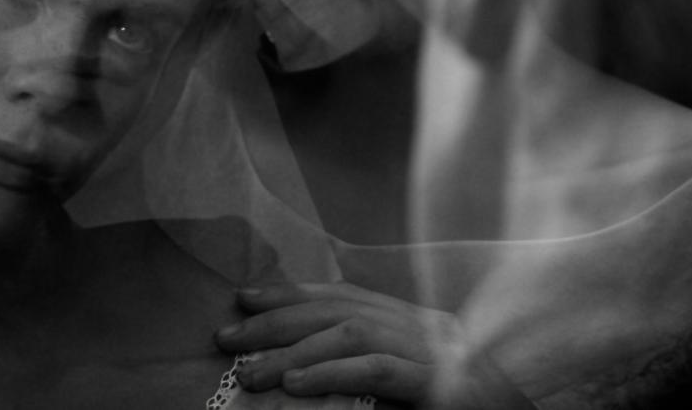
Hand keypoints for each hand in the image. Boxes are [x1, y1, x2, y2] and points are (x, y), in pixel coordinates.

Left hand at [214, 282, 456, 404]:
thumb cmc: (464, 403)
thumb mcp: (411, 379)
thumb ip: (369, 363)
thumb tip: (303, 363)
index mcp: (411, 321)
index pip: (341, 294)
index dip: (290, 292)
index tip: (244, 297)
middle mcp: (419, 325)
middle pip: (335, 308)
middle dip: (275, 319)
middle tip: (227, 337)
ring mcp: (432, 351)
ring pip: (349, 333)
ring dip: (292, 350)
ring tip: (250, 371)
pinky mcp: (441, 385)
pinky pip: (379, 370)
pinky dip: (332, 372)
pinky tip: (297, 385)